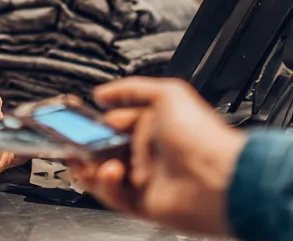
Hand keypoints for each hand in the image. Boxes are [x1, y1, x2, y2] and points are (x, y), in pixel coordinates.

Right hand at [68, 78, 247, 237]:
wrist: (217, 179)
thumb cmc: (201, 136)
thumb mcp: (168, 93)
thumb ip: (133, 89)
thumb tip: (104, 92)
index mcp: (156, 125)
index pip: (116, 121)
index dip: (98, 120)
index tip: (80, 118)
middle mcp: (149, 152)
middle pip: (107, 149)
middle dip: (88, 144)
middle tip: (75, 140)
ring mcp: (146, 178)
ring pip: (105, 175)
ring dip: (91, 166)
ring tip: (86, 158)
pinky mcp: (144, 204)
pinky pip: (114, 197)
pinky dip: (106, 185)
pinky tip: (110, 172)